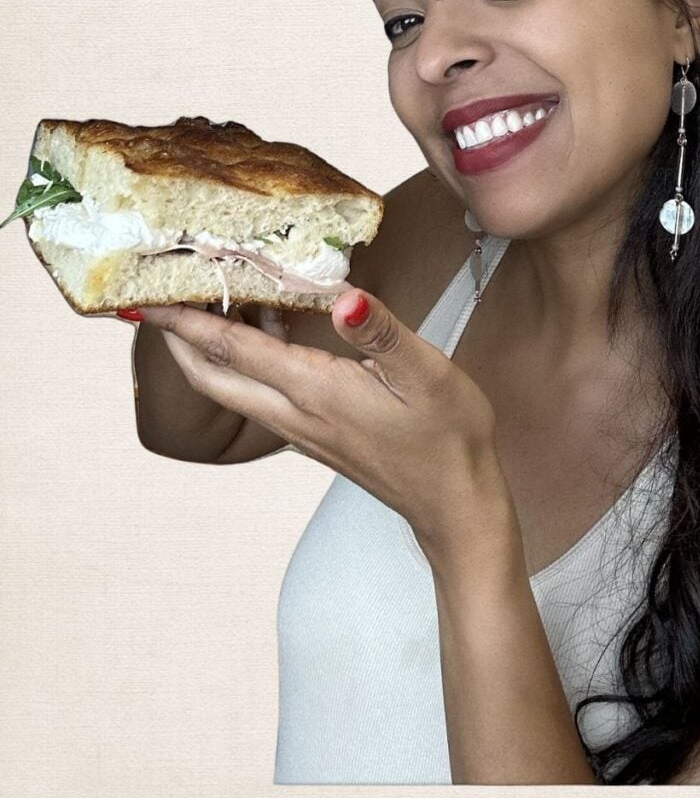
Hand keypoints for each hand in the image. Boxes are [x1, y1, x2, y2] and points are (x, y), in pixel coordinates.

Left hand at [136, 292, 513, 559]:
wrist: (453, 503)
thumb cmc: (447, 437)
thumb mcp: (427, 374)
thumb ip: (381, 332)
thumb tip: (342, 296)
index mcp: (316, 392)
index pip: (234, 350)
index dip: (188, 320)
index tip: (147, 295)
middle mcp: (296, 414)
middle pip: (213, 378)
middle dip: (177, 339)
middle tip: (157, 299)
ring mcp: (302, 431)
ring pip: (233, 390)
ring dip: (208, 352)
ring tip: (206, 307)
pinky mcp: (316, 437)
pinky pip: (262, 397)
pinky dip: (245, 364)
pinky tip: (269, 336)